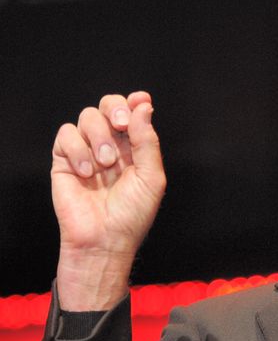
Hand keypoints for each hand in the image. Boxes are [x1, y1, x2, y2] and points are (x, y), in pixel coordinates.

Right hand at [52, 92, 165, 309]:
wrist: (104, 239)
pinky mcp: (64, 160)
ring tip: (106, 164)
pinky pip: (66, 134)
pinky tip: (87, 172)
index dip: (134, 102)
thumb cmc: (132, 214)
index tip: (140, 100)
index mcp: (135, 148)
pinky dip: (77, 149)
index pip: (132, 113)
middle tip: (121, 125)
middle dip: (115, 109)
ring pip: (87, 116)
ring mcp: (87, 151)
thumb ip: (147, 140)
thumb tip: (143, 105)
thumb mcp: (151, 177)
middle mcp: (111, 146)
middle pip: (108, 106)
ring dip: (99, 136)